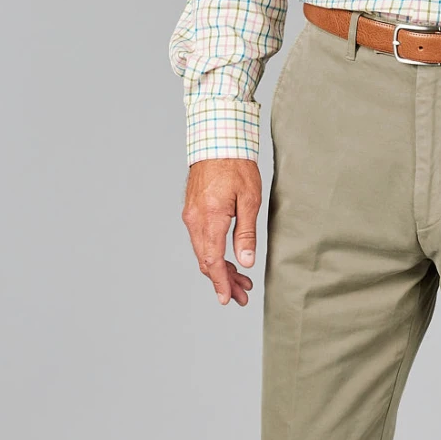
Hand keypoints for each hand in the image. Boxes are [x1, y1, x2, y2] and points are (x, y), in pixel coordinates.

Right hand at [182, 158, 262, 304]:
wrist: (217, 140)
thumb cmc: (237, 166)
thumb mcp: (249, 200)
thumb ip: (246, 233)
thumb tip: (245, 262)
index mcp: (210, 218)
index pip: (213, 261)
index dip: (221, 283)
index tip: (228, 299)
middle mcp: (195, 220)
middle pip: (206, 261)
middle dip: (224, 281)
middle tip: (242, 295)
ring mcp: (191, 216)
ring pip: (203, 252)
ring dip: (220, 269)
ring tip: (241, 281)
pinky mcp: (192, 211)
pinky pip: (201, 240)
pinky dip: (214, 254)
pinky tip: (228, 260)